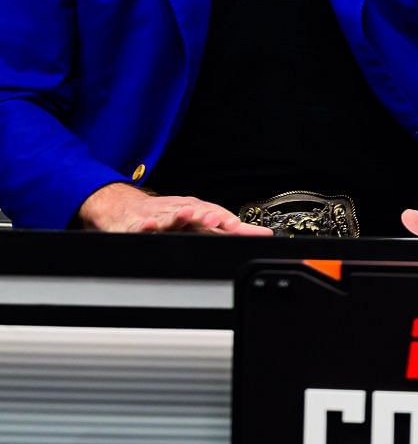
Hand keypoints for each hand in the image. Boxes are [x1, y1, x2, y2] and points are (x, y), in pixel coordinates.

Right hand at [74, 181, 272, 234]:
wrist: (127, 209)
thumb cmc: (169, 216)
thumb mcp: (201, 222)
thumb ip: (231, 230)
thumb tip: (264, 234)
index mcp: (196, 213)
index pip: (214, 215)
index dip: (226, 220)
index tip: (237, 227)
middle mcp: (178, 212)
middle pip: (194, 214)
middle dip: (206, 216)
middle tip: (217, 220)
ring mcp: (158, 218)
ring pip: (169, 218)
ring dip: (179, 216)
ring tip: (188, 215)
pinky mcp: (136, 226)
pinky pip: (140, 227)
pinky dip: (144, 226)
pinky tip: (148, 226)